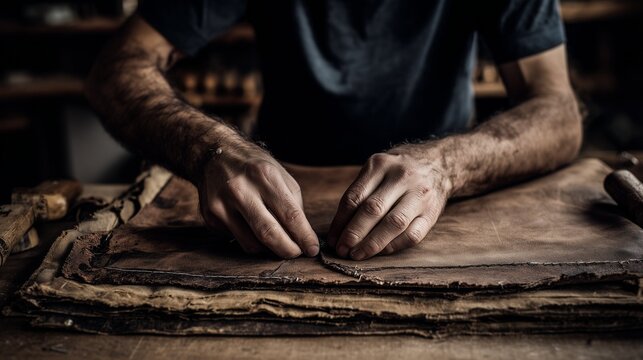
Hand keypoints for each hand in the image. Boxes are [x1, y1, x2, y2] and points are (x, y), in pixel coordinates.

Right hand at [198, 143, 318, 257]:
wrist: (214, 155)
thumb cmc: (254, 167)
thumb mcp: (280, 175)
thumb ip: (293, 204)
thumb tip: (302, 237)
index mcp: (264, 176)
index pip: (289, 214)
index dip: (304, 236)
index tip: (312, 249)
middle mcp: (240, 189)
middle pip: (268, 233)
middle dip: (287, 250)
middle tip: (297, 254)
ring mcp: (221, 204)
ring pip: (252, 244)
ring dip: (269, 248)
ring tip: (277, 240)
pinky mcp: (211, 217)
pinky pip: (237, 239)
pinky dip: (250, 239)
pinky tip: (252, 226)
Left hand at [327, 148, 451, 259]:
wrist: (438, 164)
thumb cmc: (397, 171)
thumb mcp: (377, 169)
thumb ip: (359, 193)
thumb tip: (338, 229)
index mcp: (381, 165)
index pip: (355, 197)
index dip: (340, 221)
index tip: (332, 239)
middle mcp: (402, 177)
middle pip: (373, 209)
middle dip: (354, 233)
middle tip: (341, 249)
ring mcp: (419, 195)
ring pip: (394, 223)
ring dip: (372, 243)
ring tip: (357, 254)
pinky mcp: (432, 213)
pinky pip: (412, 235)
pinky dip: (393, 246)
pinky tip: (380, 251)